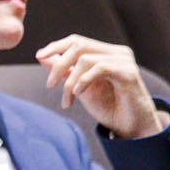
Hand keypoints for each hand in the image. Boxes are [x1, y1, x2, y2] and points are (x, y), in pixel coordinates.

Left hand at [35, 35, 165, 138]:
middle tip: (49, 84)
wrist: (130, 128)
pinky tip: (78, 94)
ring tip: (67, 100)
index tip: (39, 57)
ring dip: (70, 82)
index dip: (56, 47)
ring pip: (85, 59)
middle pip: (78, 45)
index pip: (77, 41)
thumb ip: (64, 71)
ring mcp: (125, 61)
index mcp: (106, 53)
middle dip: (59, 64)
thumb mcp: (79, 88)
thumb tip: (42, 56)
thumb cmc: (108, 108)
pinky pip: (99, 68)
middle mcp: (117, 52)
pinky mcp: (129, 72)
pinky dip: (83, 81)